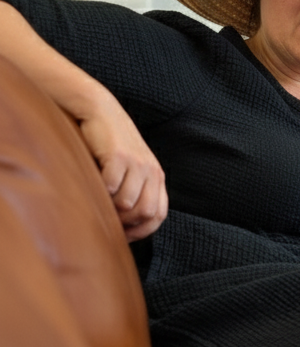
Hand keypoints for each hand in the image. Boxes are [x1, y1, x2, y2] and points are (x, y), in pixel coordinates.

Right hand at [79, 99, 167, 241]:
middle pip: (144, 213)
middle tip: (108, 219)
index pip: (158, 215)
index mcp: (157, 176)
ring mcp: (137, 163)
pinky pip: (111, 188)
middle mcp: (152, 170)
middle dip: (125, 223)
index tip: (123, 235)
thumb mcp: (130, 169)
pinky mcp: (119, 156)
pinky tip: (94, 182)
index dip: (141, 231)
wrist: (100, 111)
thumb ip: (134, 191)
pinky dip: (100, 192)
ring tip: (99, 199)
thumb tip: (125, 228)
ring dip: (110, 208)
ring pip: (126, 203)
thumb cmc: (110, 145)